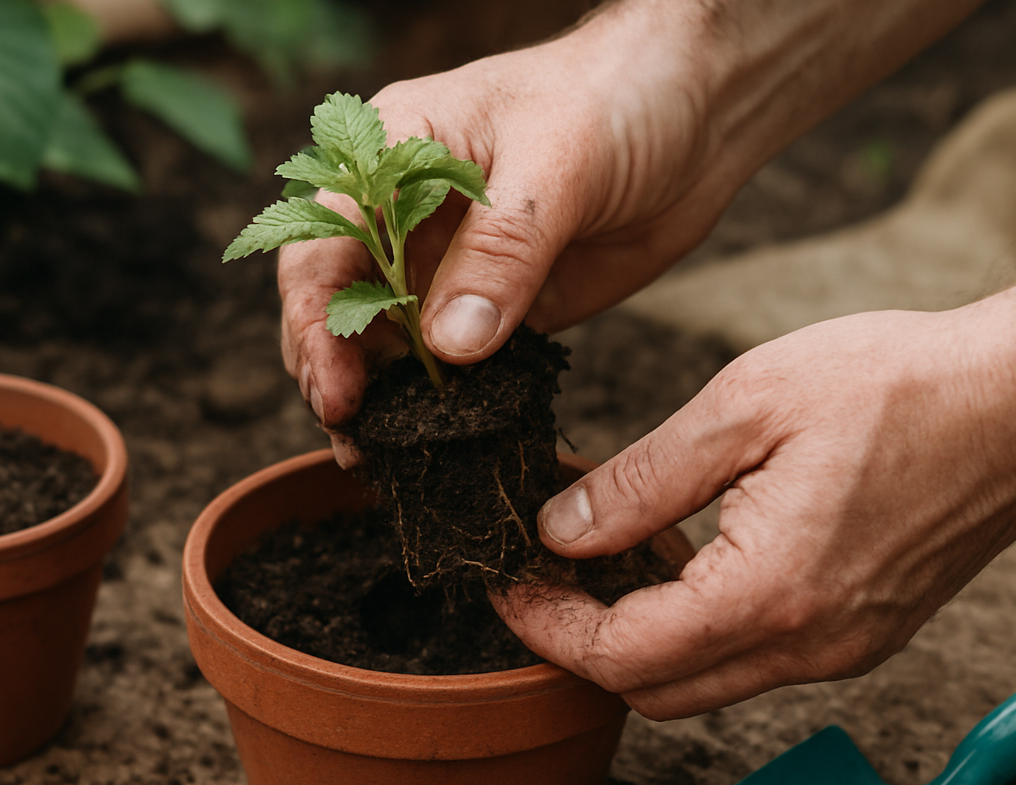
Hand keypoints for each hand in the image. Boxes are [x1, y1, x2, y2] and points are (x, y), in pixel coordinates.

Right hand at [280, 2, 782, 448]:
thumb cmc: (617, 95)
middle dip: (334, 373)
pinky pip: (457, 367)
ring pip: (390, 345)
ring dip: (382, 401)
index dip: (316, 323)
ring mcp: (452, 266)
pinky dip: (444, 407)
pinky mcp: (501, 308)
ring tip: (382, 458)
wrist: (699, 108)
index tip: (339, 392)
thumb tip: (448, 346)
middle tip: (355, 441)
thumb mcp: (556, 161)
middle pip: (339, 306)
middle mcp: (405, 215)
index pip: (321, 245)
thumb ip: (501, 251)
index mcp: (389, 153)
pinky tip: (441, 444)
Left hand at [493, 307, 1015, 719]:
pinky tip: (683, 555)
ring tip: (605, 552)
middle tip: (541, 571)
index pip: (618, 657)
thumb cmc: (902, 384)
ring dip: (641, 636)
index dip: (545, 627)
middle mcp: (810, 648)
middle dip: (582, 643)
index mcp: (769, 597)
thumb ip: (641, 482)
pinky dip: (700, 626)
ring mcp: (845, 651)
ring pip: (705, 682)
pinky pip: (757, 657)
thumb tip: (560, 530)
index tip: (504, 581)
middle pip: (654, 691)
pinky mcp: (867, 633)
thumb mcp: (745, 407)